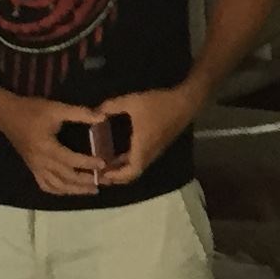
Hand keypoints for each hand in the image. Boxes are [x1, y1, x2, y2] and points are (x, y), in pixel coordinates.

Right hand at [0, 94, 107, 197]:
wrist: (6, 115)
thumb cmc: (31, 110)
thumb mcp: (56, 108)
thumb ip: (79, 113)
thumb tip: (102, 117)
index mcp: (47, 147)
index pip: (71, 160)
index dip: (87, 163)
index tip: (103, 164)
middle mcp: (41, 162)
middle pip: (66, 177)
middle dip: (86, 181)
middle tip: (104, 181)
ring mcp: (35, 168)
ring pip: (57, 185)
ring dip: (75, 190)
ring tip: (92, 190)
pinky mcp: (32, 168)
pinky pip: (45, 185)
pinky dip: (59, 191)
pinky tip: (69, 190)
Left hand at [67, 82, 202, 192]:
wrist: (185, 102)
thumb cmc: (159, 104)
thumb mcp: (132, 102)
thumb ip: (111, 106)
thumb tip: (94, 113)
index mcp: (143, 147)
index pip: (131, 172)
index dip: (116, 176)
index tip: (102, 174)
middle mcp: (150, 153)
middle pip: (133, 173)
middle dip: (117, 176)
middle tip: (101, 173)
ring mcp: (155, 150)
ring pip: (138, 166)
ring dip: (123, 169)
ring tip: (107, 165)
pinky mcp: (158, 145)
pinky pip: (142, 159)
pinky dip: (130, 161)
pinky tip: (120, 154)